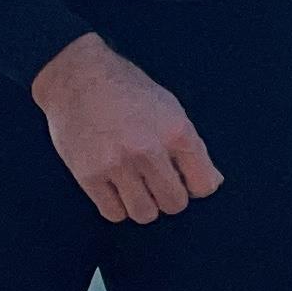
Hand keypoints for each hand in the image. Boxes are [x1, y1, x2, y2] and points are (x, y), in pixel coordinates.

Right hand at [31, 32, 222, 222]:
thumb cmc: (128, 91)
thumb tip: (214, 182)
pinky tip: (114, 187)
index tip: (181, 177)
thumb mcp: (170, 108)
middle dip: (168, 197)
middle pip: (175, 204)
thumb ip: (192, 147)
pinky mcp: (88, 175)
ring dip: (143, 205)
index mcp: (175, 130)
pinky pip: (113, 213)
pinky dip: (117, 206)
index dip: (195, 186)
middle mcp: (148, 149)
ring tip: (134, 185)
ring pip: (144, 214)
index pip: (203, 185)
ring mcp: (117, 164)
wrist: (77, 77)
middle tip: (155, 181)